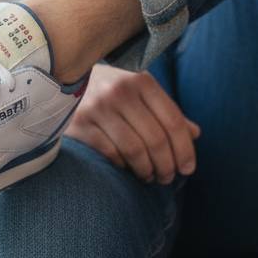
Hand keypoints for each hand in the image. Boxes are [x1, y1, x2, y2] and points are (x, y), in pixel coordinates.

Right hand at [65, 62, 201, 184]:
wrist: (62, 79)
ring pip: (135, 151)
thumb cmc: (110, 89)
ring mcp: (98, 107)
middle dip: (166, 166)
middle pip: (156, 139)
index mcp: (141, 81)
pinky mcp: (79, 124)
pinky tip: (126, 169)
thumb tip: (195, 134)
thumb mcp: (140, 92)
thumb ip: (166, 111)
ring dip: (147, 171)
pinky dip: (124, 167)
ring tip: (149, 177)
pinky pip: (111, 155)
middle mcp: (120, 91)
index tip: (187, 169)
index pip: (173, 121)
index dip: (185, 150)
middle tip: (167, 178)